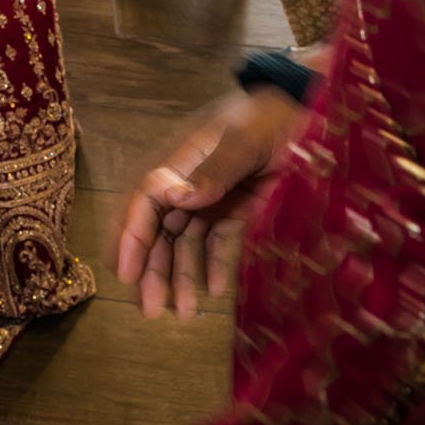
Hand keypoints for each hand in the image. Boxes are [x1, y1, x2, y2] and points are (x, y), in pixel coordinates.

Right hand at [112, 88, 307, 317]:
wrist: (299, 109)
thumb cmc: (267, 119)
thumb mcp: (243, 141)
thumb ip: (212, 170)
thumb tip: (174, 199)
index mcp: (181, 162)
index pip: (145, 202)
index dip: (132, 238)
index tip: (126, 274)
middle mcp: (188, 182)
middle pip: (159, 229)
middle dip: (152, 269)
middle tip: (151, 310)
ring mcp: (210, 196)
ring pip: (184, 241)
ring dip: (180, 276)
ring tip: (183, 315)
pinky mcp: (233, 207)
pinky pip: (216, 241)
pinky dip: (213, 265)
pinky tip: (214, 292)